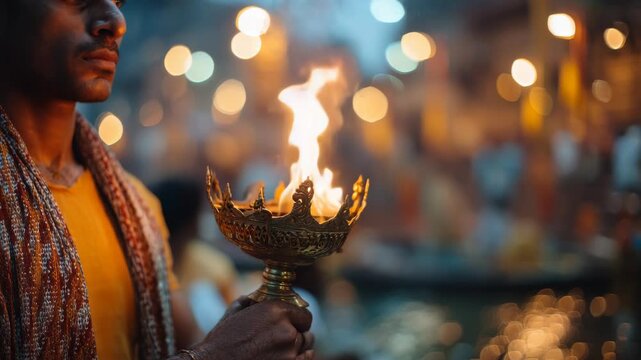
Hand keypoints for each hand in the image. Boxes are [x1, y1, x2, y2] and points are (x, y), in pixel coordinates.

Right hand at [189, 298, 314, 359]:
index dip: (297, 320)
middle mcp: (286, 329)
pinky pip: (306, 359)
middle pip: (305, 331)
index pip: (303, 314)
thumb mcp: (233, 314)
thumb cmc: (220, 342)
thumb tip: (252, 298)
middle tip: (283, 339)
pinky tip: (286, 357)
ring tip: (281, 350)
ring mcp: (289, 352)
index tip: (292, 324)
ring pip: (306, 346)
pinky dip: (299, 358)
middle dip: (296, 333)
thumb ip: (249, 302)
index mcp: (275, 311)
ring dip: (297, 347)